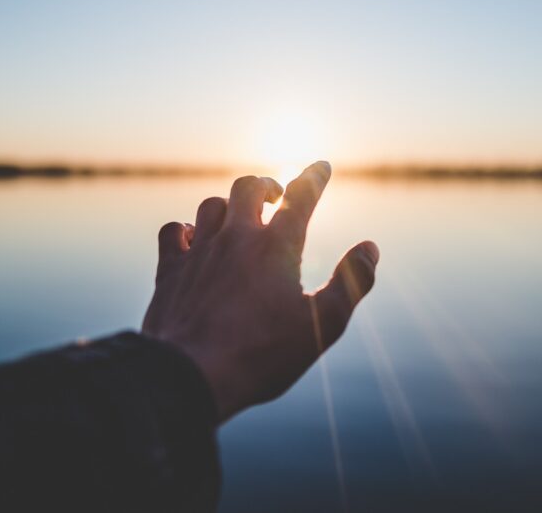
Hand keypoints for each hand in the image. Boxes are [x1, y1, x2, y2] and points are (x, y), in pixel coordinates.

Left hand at [142, 161, 378, 423]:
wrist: (191, 375)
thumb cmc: (263, 354)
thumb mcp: (323, 325)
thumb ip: (351, 283)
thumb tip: (370, 248)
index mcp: (277, 247)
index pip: (300, 196)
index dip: (314, 177)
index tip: (321, 166)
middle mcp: (236, 238)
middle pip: (249, 187)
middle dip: (266, 185)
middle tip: (275, 195)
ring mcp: (199, 251)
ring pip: (211, 205)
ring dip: (228, 205)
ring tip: (238, 218)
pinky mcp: (170, 271)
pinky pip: (174, 231)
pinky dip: (186, 229)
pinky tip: (193, 239)